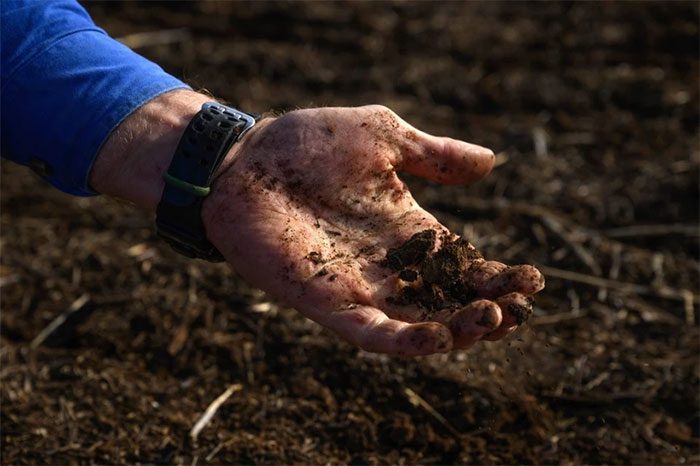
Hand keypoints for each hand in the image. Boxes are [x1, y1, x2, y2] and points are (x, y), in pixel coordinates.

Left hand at [202, 105, 544, 355]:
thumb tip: (492, 161)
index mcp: (409, 230)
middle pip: (449, 302)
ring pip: (420, 325)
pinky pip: (373, 333)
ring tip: (495, 321)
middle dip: (488, 311)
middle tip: (519, 309)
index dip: (500, 277)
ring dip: (459, 331)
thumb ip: (433, 155)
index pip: (464, 264)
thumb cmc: (307, 143)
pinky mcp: (327, 301)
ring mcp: (360, 286)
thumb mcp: (382, 138)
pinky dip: (407, 342)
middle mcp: (390, 266)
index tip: (534, 279)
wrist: (242, 159)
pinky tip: (440, 337)